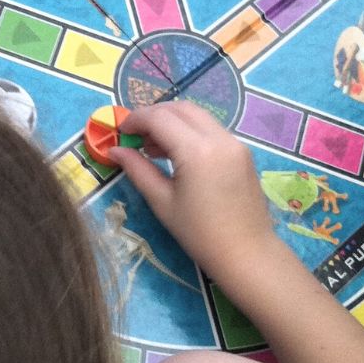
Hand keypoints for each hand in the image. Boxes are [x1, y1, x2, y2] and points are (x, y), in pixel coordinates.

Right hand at [108, 102, 277, 282]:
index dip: (136, 119)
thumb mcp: (163, 202)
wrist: (247, 253)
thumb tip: (115, 150)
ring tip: (153, 148)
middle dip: (154, 115)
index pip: (160, 118)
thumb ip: (138, 170)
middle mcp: (219, 139)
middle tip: (135, 136)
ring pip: (198, 116)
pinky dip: (190, 132)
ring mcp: (235, 143)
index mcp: (197, 151)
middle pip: (180, 109)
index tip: (120, 132)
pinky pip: (211, 130)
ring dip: (173, 122)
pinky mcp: (242, 151)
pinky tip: (178, 154)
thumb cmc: (200, 234)